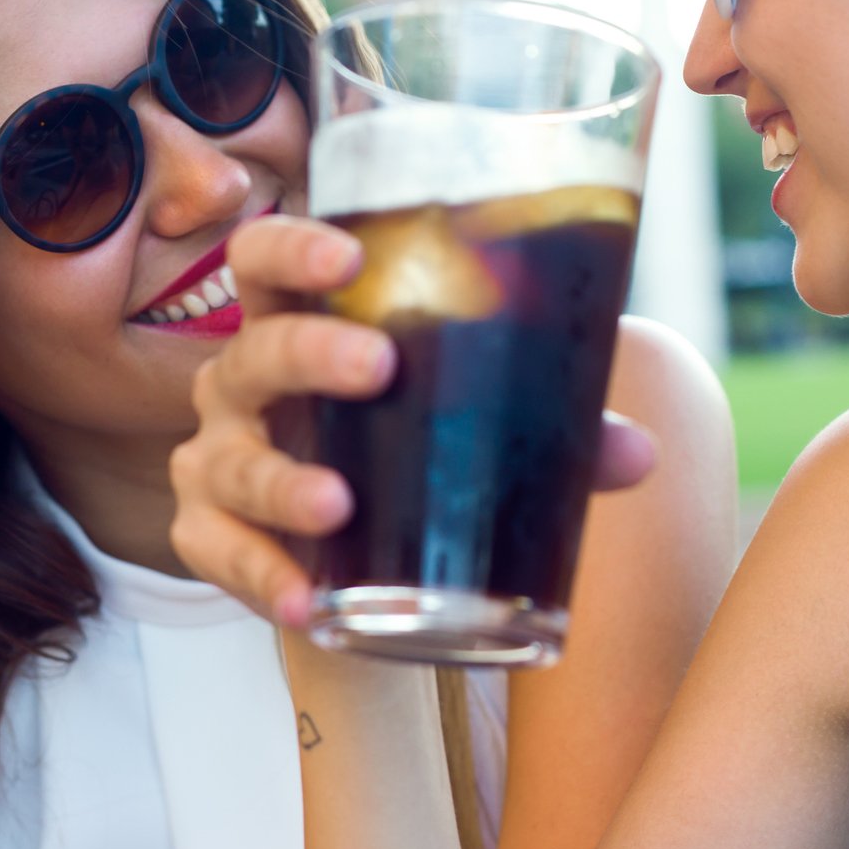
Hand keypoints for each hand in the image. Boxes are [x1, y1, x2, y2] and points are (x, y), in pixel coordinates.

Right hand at [170, 214, 657, 625]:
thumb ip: (546, 426)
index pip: (266, 263)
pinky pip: (223, 556)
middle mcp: (242, 385)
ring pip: (232, 464)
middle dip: (310, 356)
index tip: (350, 257)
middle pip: (256, 353)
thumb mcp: (464, 419)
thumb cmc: (399, 444)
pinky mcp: (209, 537)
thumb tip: (638, 454)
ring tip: (338, 504)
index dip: (295, 249)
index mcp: (295, 325)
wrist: (346, 546)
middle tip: (377, 367)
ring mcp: (216, 461)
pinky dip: (264, 578)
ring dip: (282, 483)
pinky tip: (308, 600)